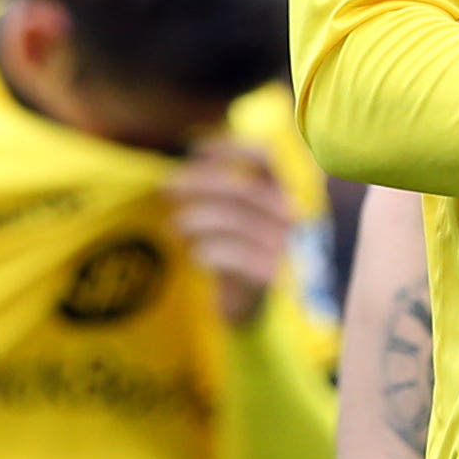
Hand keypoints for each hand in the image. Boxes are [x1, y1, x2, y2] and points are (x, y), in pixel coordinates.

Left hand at [172, 140, 295, 326]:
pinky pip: (237, 255)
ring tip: (176, 226)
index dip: (230, 148)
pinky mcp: (272, 276)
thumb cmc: (241, 254)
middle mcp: (292, 216)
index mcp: (285, 193)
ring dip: (198, 218)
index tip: (194, 150)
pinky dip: (210, 250)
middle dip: (200, 183)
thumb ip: (221, 191)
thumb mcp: (236, 217)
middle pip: (244, 188)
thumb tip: (180, 171)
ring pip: (237, 220)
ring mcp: (285, 246)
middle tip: (167, 187)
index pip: (266, 157)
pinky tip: (196, 254)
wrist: (258, 310)